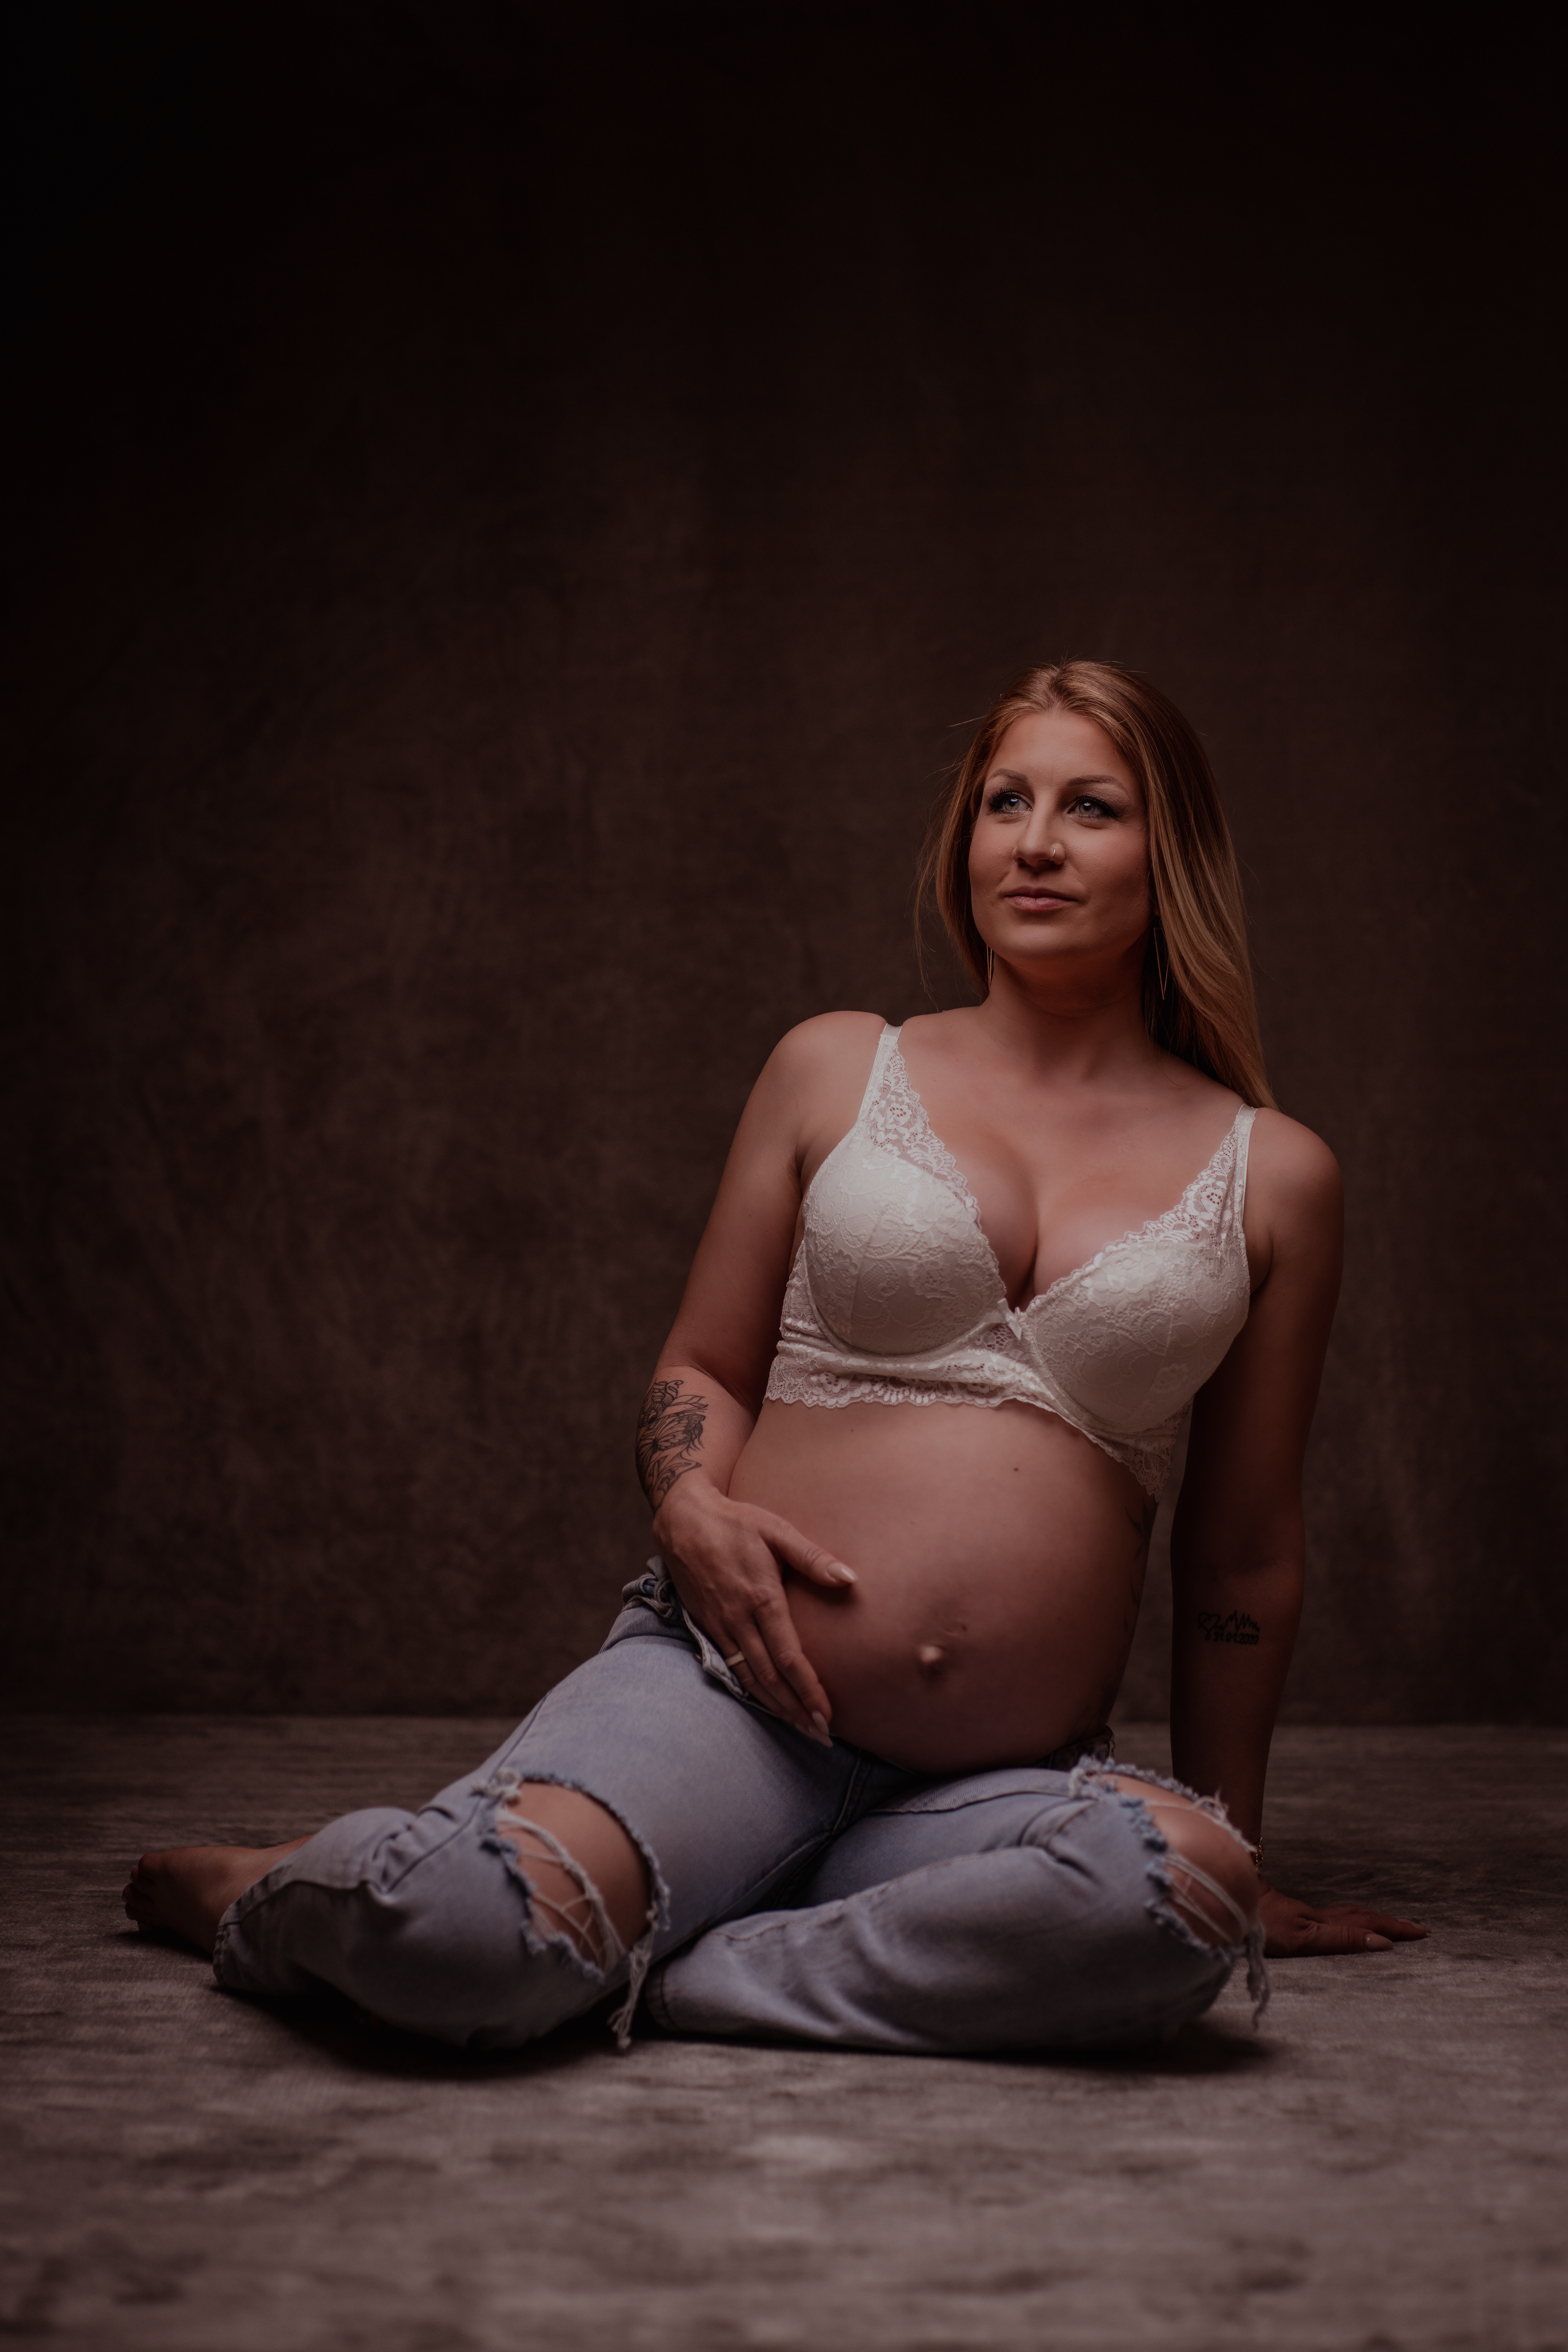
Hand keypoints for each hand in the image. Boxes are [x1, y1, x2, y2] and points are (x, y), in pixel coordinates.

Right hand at [652, 1474, 855, 1744]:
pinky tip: (767, 1702)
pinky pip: (732, 1666)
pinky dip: (751, 1690)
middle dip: (797, 1710)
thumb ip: (813, 1557)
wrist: (683, 1520)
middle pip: (771, 1678)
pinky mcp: (707, 1626)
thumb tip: (850, 1579)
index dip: (809, 1690)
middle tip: (821, 1735)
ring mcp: (720, 1626)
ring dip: (776, 1707)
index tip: (828, 1715)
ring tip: (800, 1727)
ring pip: (750, 1678)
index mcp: (761, 1598)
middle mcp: (739, 1619)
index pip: (789, 1658)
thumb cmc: (736, 1522)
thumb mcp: (777, 1530)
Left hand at [1259, 1879, 1428, 1956]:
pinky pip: (1328, 1917)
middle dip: (1389, 1922)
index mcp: (1323, 1923)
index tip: (1421, 1932)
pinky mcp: (1285, 1915)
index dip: (1393, 1929)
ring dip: (1370, 1919)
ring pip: (1345, 1914)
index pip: (1367, 1924)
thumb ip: (1341, 1939)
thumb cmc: (1260, 1923)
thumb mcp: (1304, 1938)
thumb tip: (1381, 1942)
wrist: (1227, 1899)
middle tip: (1417, 1929)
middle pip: (1360, 1916)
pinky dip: (1347, 1920)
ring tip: (1389, 1925)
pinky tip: (1342, 1923)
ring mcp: (1301, 1914)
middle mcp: (1316, 1916)